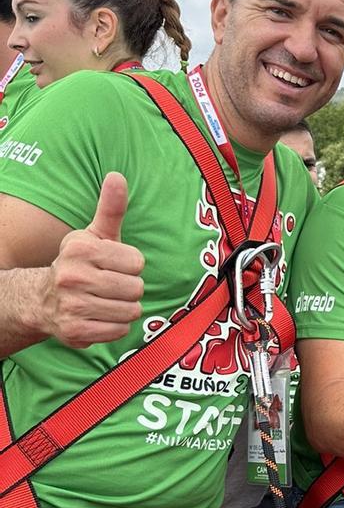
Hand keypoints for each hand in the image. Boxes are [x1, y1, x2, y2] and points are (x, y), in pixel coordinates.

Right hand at [40, 173, 144, 348]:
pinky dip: (115, 326)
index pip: (137, 262)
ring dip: (124, 308)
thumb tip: (117, 176)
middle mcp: (73, 276)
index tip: (112, 265)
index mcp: (81, 249)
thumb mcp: (94, 234)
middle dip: (129, 288)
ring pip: (131, 311)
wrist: (43, 299)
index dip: (130, 266)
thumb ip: (111, 208)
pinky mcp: (75, 331)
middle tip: (109, 286)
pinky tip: (99, 317)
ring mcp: (72, 306)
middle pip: (136, 288)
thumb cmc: (80, 263)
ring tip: (105, 301)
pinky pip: (119, 331)